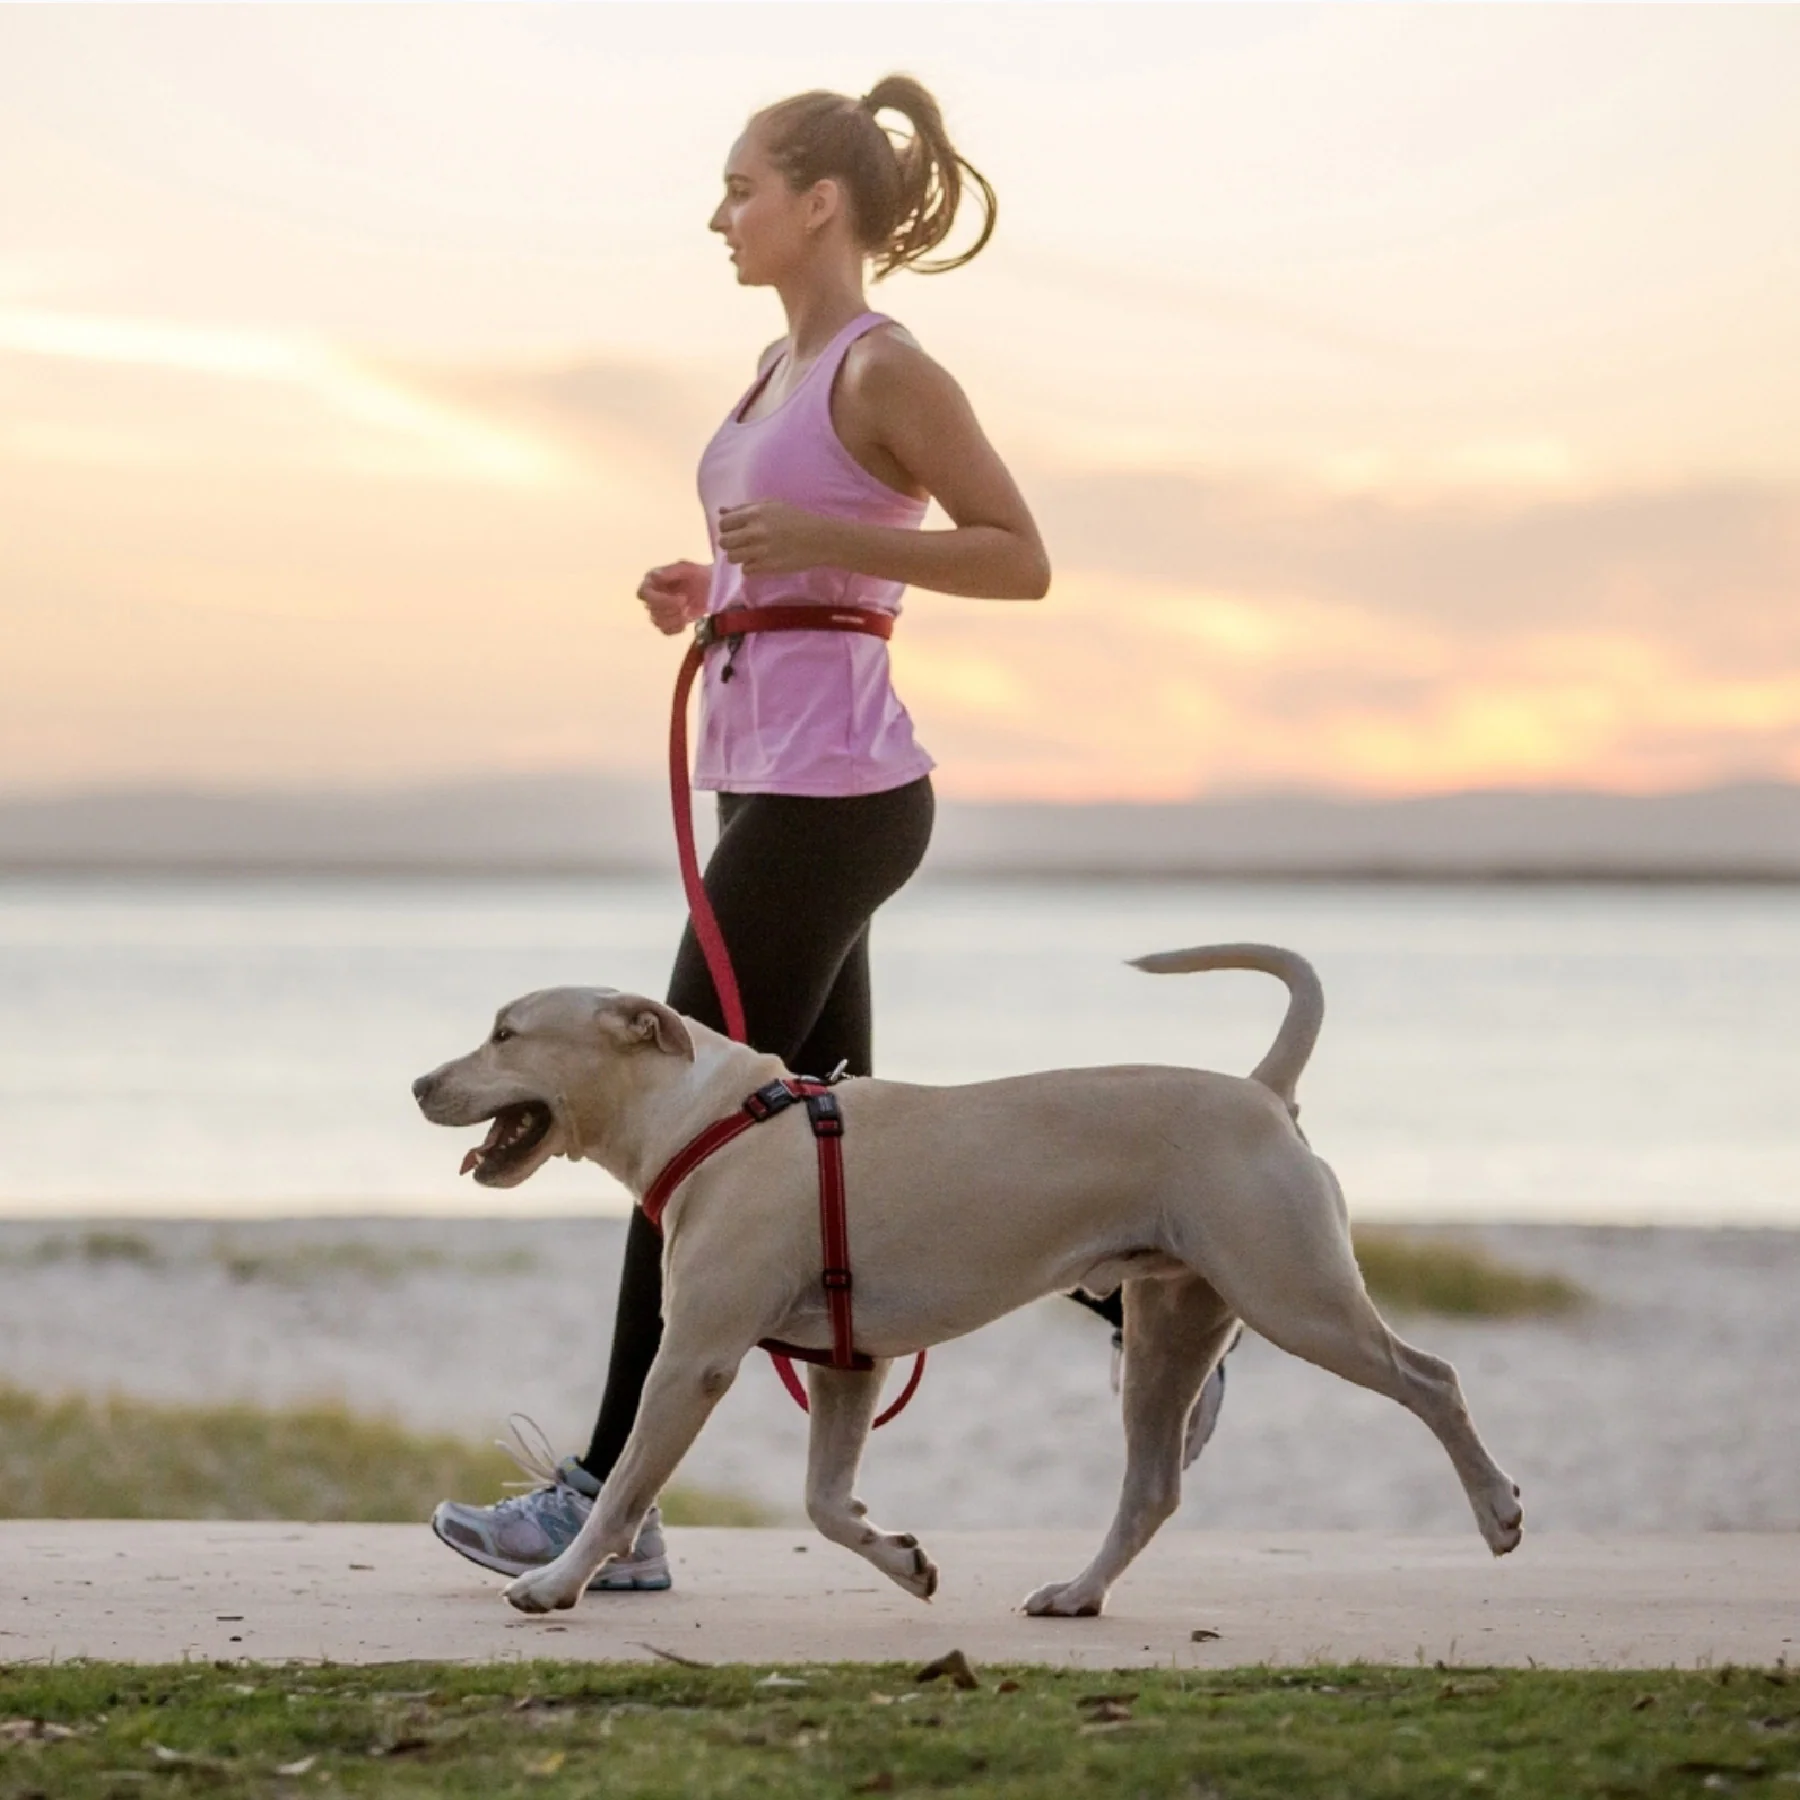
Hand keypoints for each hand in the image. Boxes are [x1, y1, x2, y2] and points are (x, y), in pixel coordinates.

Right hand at [636, 560, 709, 634]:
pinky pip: (665, 631)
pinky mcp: (666, 622)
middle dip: (672, 609)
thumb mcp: (686, 568)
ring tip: (688, 611)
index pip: (645, 594)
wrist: (709, 586)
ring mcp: (657, 611)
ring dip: (676, 619)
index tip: (683, 599)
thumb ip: (671, 571)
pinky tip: (686, 621)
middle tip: (687, 603)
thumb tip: (654, 576)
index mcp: (651, 581)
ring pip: (658, 622)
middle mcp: (650, 597)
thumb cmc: (695, 574)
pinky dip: (677, 627)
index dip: (662, 600)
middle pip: (652, 610)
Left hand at [716, 501, 839, 575]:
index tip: (735, 530)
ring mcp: (761, 551)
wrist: (819, 539)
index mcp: (754, 514)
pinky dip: (751, 567)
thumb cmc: (795, 519)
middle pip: (724, 542)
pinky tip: (761, 561)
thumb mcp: (771, 506)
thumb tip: (721, 510)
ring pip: (732, 558)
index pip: (724, 523)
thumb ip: (744, 508)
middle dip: (730, 543)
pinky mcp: (768, 567)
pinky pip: (746, 570)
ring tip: (750, 553)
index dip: (727, 528)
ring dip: (739, 556)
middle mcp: (755, 532)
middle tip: (742, 543)